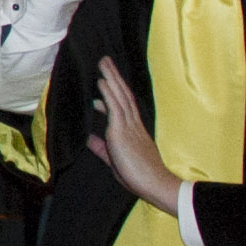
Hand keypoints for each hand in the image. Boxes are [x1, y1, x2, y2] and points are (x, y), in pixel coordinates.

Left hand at [88, 55, 181, 213]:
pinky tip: (102, 82)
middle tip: (105, 61)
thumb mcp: (114, 160)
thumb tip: (89, 139)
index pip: (123, 107)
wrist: (155, 184)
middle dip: (114, 77)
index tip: (103, 83)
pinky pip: (116, 108)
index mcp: (134, 132)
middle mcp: (133, 125)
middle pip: (124, 96)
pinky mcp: (122, 132)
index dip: (113, 94)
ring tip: (103, 63)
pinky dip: (108, 93)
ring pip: (120, 97)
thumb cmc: (139, 176)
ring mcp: (129, 127)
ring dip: (111, 78)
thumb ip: (102, 149)